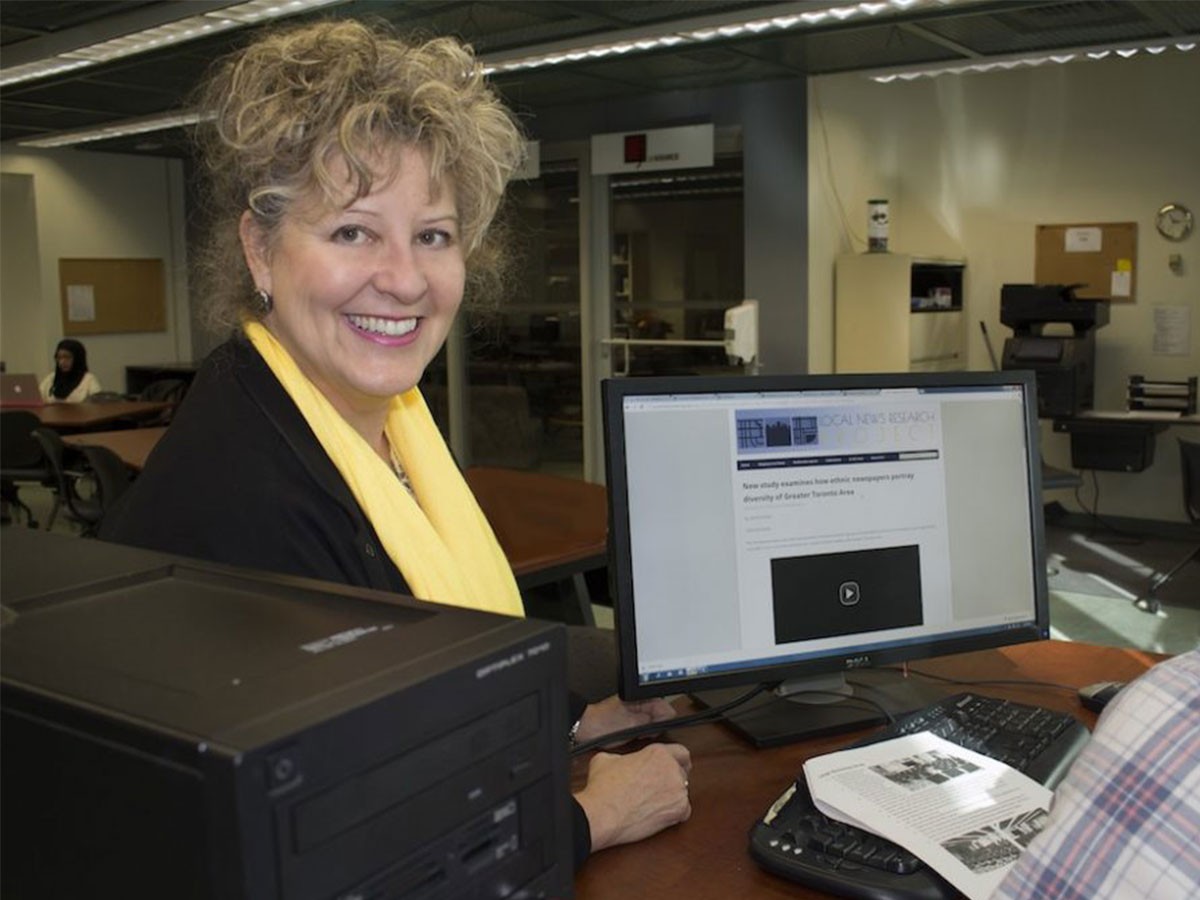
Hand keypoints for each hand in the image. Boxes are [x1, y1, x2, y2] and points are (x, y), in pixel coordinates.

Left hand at [575, 694, 677, 744]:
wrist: (585, 727)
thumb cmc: (603, 724)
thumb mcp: (631, 725)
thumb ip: (651, 721)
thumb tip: (666, 719)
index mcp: (643, 697)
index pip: (667, 709)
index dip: (662, 722)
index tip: (651, 730)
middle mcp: (641, 700)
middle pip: (661, 716)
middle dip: (654, 727)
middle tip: (640, 732)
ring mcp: (636, 708)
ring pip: (653, 722)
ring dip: (646, 730)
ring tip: (632, 733)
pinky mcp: (631, 715)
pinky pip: (643, 725)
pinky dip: (639, 731)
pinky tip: (629, 734)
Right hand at [575, 742, 691, 851]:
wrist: (602, 814)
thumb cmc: (603, 789)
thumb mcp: (606, 759)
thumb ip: (621, 756)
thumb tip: (619, 761)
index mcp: (658, 753)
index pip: (681, 752)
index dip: (677, 760)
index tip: (675, 766)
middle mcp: (671, 769)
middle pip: (682, 773)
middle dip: (671, 780)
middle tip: (657, 789)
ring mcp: (678, 790)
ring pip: (683, 792)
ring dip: (671, 797)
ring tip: (652, 803)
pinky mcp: (678, 810)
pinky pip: (684, 811)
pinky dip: (673, 814)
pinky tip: (657, 814)